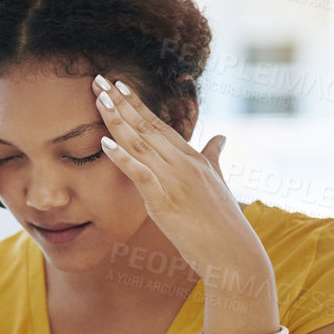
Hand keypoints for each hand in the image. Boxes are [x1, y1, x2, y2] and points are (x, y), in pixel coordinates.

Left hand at [91, 75, 265, 284]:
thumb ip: (214, 157)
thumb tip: (221, 137)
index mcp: (193, 157)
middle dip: (119, 102)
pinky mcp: (165, 201)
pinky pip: (140, 174)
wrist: (234, 254)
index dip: (136, 103)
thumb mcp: (218, 183)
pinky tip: (104, 143)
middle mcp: (183, 163)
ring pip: (140, 143)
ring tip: (98, 98)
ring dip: (116, 119)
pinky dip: (122, 157)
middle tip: (98, 79)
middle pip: (145, 126)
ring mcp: (174, 180)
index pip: (158, 123)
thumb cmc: (224, 222)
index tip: (118, 85)